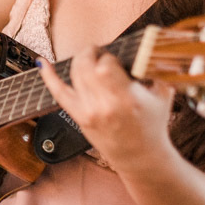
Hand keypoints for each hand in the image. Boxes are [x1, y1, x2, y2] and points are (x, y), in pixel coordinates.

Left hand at [38, 47, 174, 172]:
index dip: (109, 57)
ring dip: (79, 60)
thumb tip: (145, 47)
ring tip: (88, 58)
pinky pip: (59, 93)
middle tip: (99, 52)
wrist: (140, 157)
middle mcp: (105, 105)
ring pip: (74, 74)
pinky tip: (41, 62)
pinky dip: (49, 76)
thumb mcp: (163, 94)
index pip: (107, 65)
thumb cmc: (153, 125)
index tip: (115, 58)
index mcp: (128, 98)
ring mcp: (89, 112)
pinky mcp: (80, 117)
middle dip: (91, 53)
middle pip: (86, 66)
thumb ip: (155, 69)